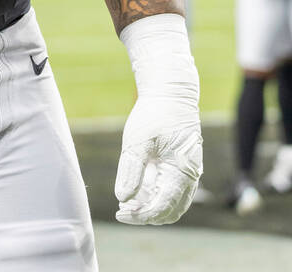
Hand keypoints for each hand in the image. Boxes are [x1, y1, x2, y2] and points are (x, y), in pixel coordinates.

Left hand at [116, 13, 202, 224]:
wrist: (170, 94)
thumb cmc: (154, 114)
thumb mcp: (137, 140)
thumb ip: (132, 169)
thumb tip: (123, 198)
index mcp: (182, 171)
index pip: (163, 206)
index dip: (142, 215)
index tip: (121, 213)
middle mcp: (189, 177)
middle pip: (170, 211)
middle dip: (146, 216)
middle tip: (122, 212)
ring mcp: (186, 174)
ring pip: (171, 205)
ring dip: (149, 209)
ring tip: (125, 205)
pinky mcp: (179, 169)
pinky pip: (169, 192)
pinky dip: (153, 198)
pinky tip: (134, 193)